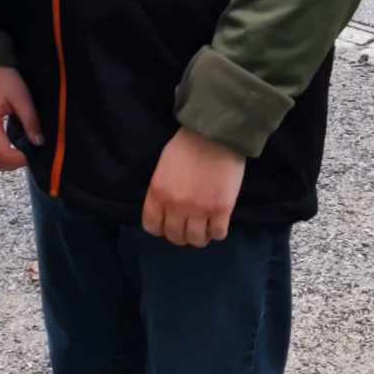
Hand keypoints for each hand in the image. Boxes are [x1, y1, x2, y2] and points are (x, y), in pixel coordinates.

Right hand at [0, 62, 43, 170]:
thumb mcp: (20, 95)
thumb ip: (30, 120)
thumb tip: (38, 142)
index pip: (2, 154)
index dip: (17, 160)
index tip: (31, 155)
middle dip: (9, 165)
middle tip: (26, 156)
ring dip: (0, 161)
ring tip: (17, 152)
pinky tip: (7, 144)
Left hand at [142, 129, 245, 246]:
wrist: (216, 133)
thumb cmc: (188, 144)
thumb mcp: (164, 167)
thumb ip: (163, 190)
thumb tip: (167, 209)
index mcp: (158, 192)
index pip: (152, 226)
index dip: (161, 229)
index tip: (169, 225)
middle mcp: (175, 205)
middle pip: (175, 236)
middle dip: (181, 235)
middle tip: (190, 227)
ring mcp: (199, 209)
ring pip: (196, 240)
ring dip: (200, 236)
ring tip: (205, 227)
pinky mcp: (221, 209)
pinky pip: (218, 234)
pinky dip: (218, 232)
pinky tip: (218, 223)